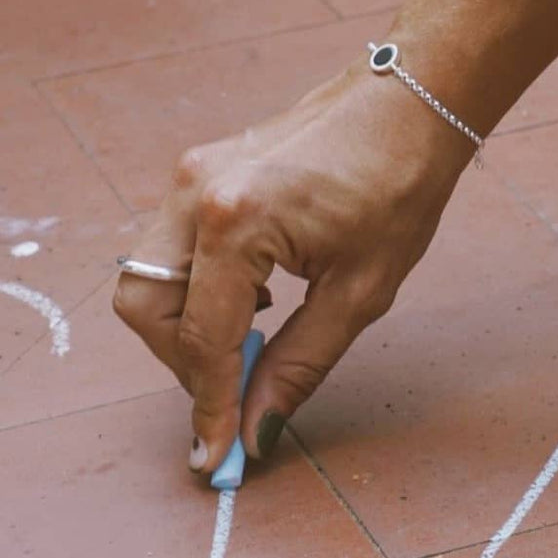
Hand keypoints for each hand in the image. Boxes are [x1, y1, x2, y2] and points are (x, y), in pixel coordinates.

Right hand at [113, 56, 470, 473]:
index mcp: (235, 222)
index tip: (219, 454)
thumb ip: (298, 364)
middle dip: (185, 360)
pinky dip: (198, 285)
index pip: (200, 340)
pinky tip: (257, 293)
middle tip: (242, 382)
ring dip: (190, 323)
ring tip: (258, 333)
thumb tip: (256, 427)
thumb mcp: (361, 291)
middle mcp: (196, 194)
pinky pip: (173, 246)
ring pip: (151, 277)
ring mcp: (191, 174)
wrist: (410, 103)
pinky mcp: (201, 168)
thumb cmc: (400, 186)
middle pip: (147, 308)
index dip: (210, 404)